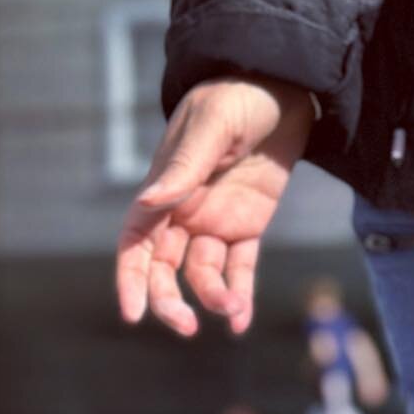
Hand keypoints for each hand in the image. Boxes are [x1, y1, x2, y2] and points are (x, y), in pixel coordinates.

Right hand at [116, 77, 312, 337]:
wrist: (282, 86)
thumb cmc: (238, 97)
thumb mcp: (212, 127)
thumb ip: (183, 169)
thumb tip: (149, 202)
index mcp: (164, 187)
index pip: (136, 241)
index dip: (130, 277)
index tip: (133, 313)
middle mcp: (184, 210)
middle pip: (165, 267)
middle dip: (170, 300)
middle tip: (186, 327)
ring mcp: (216, 220)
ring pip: (205, 272)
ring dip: (214, 297)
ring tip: (233, 311)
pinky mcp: (248, 225)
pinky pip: (241, 268)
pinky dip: (241, 295)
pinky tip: (241, 323)